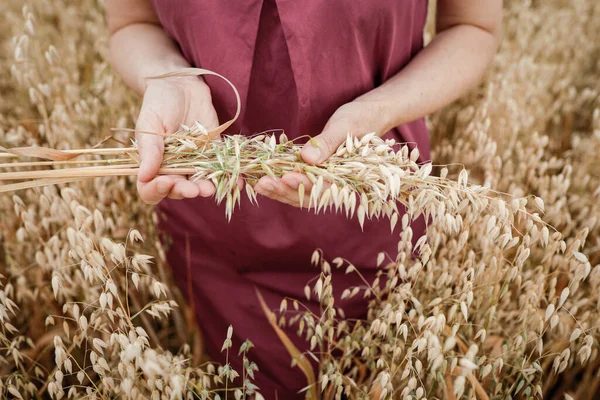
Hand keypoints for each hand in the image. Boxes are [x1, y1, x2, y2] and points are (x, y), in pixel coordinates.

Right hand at [136, 76, 218, 204]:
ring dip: (206, 189)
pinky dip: (230, 179)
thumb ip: (149, 149)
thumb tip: (143, 176)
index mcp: (152, 164)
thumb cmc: (159, 102)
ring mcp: (195, 164)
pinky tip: (238, 183)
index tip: (166, 182)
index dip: (156, 190)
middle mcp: (173, 169)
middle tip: (194, 189)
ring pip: (200, 185)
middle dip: (186, 191)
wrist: (182, 85)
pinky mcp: (214, 155)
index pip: (150, 189)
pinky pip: (222, 171)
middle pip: (177, 190)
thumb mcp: (150, 123)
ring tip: (210, 189)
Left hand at [254, 101, 384, 206]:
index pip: (324, 187)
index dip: (304, 184)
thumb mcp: (344, 127)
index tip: (286, 177)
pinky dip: (280, 183)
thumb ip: (327, 144)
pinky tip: (263, 180)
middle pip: (308, 196)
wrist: (366, 116)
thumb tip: (307, 159)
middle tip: (263, 184)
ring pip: (299, 194)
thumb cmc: (359, 118)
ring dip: (278, 190)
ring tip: (258, 185)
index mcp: (348, 177)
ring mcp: (323, 181)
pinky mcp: (312, 174)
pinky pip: (296, 184)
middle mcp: (335, 184)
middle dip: (285, 190)